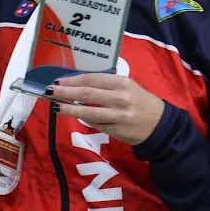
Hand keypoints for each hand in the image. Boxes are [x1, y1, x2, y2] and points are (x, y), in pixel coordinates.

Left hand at [48, 72, 166, 144]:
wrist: (161, 124)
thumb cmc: (140, 101)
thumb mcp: (127, 86)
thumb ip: (105, 85)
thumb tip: (76, 84)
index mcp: (122, 83)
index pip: (92, 79)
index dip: (72, 80)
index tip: (58, 81)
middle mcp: (120, 98)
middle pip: (87, 94)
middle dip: (65, 92)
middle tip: (49, 92)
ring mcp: (119, 116)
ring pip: (89, 112)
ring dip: (70, 109)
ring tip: (56, 106)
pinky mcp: (118, 131)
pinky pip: (97, 124)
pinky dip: (85, 119)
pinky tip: (75, 115)